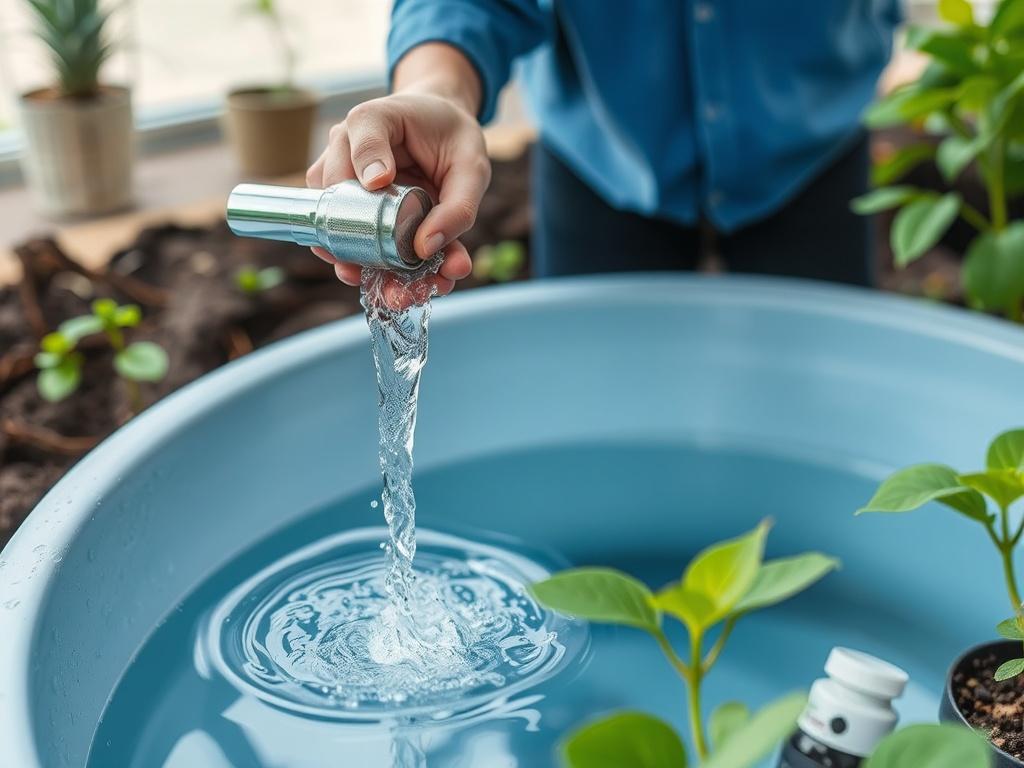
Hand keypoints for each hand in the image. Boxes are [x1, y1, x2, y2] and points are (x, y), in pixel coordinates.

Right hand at [306, 87, 489, 308]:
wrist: (444, 130)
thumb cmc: (454, 137)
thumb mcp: (472, 164)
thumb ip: (458, 205)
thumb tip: (425, 249)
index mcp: (373, 121)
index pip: (358, 140)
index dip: (364, 163)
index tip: (379, 183)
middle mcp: (347, 152)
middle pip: (336, 200)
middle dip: (362, 248)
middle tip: (394, 283)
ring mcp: (345, 184)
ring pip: (340, 230)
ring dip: (372, 270)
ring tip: (405, 295)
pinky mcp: (356, 210)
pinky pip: (360, 243)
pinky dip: (384, 270)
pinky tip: (411, 289)